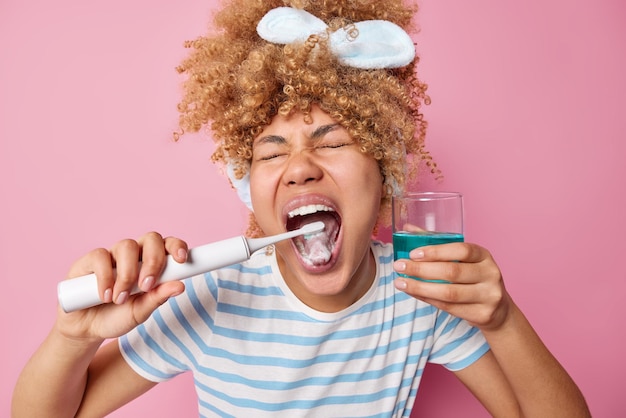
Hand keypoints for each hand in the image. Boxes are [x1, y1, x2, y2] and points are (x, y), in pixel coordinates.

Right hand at [56, 232, 187, 340]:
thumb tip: (180, 286)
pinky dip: (105, 277)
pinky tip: (105, 296)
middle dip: (152, 261)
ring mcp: (112, 255)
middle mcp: (135, 255)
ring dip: (127, 274)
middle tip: (146, 287)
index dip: (177, 247)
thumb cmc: (117, 316)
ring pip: (127, 245)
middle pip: (151, 239)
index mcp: (152, 263)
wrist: (86, 329)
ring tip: (120, 299)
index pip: (168, 245)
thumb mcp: (140, 311)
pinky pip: (100, 256)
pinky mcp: (89, 260)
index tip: (182, 260)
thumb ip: (158, 298)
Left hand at [393, 242, 511, 330]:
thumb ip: (437, 244)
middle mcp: (490, 274)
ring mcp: (488, 296)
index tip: (413, 253)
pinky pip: (449, 307)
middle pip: (452, 272)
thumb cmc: (473, 278)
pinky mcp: (482, 315)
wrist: (498, 310)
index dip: (436, 251)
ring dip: (420, 287)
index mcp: (484, 256)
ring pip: (449, 292)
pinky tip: (413, 293)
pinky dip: (428, 299)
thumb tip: (408, 227)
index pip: (461, 250)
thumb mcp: (463, 260)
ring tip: (400, 282)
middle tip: (399, 266)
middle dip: (421, 269)